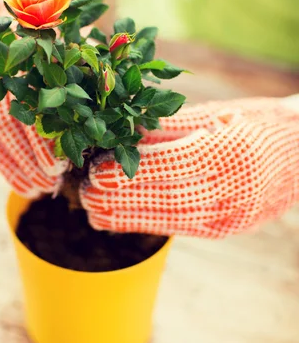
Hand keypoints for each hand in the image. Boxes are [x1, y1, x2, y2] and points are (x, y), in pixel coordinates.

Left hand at [81, 97, 298, 237]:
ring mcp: (235, 214)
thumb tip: (124, 138)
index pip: (170, 167)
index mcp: (232, 151)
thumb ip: (172, 129)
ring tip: (95, 212)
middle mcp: (235, 189)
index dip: (129, 174)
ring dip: (129, 217)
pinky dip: (150, 223)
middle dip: (120, 200)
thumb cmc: (258, 124)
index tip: (95, 173)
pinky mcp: (230, 227)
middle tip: (84, 196)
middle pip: (166, 198)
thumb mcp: (218, 115)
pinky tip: (125, 219)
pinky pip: (183, 227)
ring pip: (171, 219)